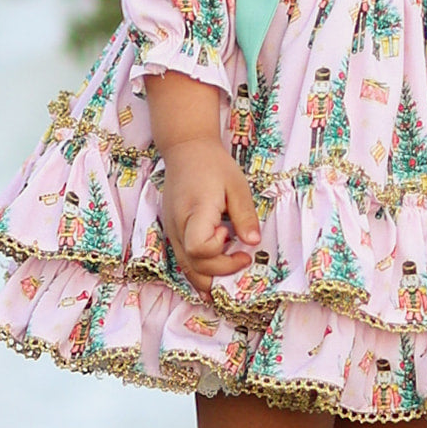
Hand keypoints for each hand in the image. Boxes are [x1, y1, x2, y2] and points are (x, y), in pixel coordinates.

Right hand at [160, 136, 261, 295]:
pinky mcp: (173, 233)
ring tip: (231, 269)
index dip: (217, 252)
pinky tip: (213, 276)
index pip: (198, 248)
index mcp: (195, 212)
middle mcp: (178, 226)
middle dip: (220, 271)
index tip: (231, 237)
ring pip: (186, 268)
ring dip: (208, 276)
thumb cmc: (212, 165)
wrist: (186, 150)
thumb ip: (244, 215)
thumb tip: (254, 242)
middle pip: (193, 265)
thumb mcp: (236, 185)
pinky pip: (183, 260)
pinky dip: (198, 271)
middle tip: (243, 258)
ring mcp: (172, 231)